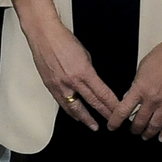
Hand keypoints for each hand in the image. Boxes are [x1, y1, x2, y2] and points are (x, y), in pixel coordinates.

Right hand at [8, 0, 120, 130]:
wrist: (44, 35)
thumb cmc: (63, 40)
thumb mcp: (84, 54)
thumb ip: (89, 70)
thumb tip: (93, 81)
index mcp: (83, 72)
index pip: (102, 93)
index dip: (111, 104)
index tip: (118, 110)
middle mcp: (71, 81)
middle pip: (92, 102)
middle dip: (103, 114)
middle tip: (111, 123)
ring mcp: (59, 85)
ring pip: (75, 107)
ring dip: (85, 118)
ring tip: (93, 125)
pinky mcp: (50, 86)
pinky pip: (62, 102)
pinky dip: (70, 110)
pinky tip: (75, 115)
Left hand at [110, 8, 161, 139]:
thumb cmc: (161, 55)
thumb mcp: (141, 68)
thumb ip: (136, 84)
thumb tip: (131, 95)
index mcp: (139, 89)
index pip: (123, 110)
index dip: (115, 121)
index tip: (112, 127)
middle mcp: (151, 99)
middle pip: (139, 121)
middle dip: (133, 129)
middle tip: (132, 132)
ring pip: (154, 125)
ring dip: (148, 133)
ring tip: (145, 137)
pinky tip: (161, 138)